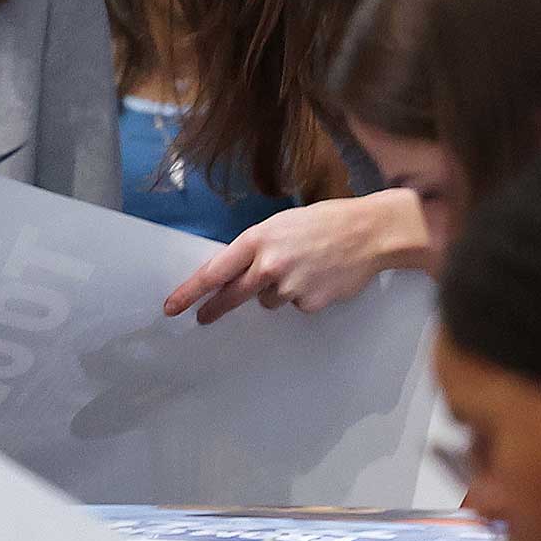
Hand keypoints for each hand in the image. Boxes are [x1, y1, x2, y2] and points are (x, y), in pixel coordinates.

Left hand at [163, 190, 426, 323]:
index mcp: (258, 240)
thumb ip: (256, 248)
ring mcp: (290, 287)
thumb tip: (233, 273)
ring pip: (268, 300)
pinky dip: (302, 295)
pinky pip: (295, 305)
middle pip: (232, 295)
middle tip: (203, 318)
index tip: (172, 306)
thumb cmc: (322, 222)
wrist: (367, 232)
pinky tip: (320, 277)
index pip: (215, 271)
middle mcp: (269, 265)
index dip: (190, 291)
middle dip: (215, 309)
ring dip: (276, 289)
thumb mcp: (281, 225)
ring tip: (304, 267)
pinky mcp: (309, 304)